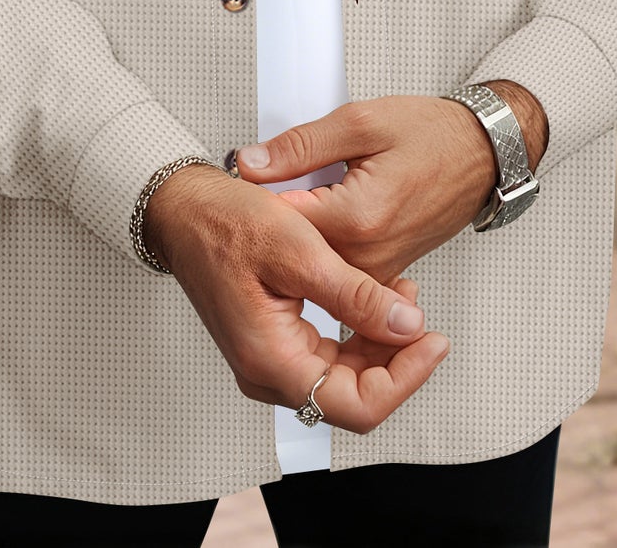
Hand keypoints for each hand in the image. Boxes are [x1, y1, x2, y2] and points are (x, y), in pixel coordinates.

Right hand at [143, 164, 450, 432]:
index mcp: (271, 359)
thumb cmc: (227, 223)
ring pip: (343, 378)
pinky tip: (373, 297)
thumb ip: (355, 294)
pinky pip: (326, 357)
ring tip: (401, 294)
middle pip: (352, 397)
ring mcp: (269, 361)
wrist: (184, 210)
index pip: (357, 406)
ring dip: (380, 345)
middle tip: (421, 312)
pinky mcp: (273, 343)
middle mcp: (267, 372)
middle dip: (397, 359)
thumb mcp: (300, 249)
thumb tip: (407, 326)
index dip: (405, 378)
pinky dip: (357, 333)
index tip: (433, 339)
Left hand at [231, 85, 546, 285]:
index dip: (256, 195)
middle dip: (275, 214)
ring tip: (307, 189)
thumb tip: (252, 163)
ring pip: (312, 258)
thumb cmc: (433, 135)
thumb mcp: (360, 121)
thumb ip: (300, 145)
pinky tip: (327, 208)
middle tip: (273, 176)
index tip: (248, 177)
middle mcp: (367, 255)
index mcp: (358, 217)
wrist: (481, 156)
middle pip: (291, 245)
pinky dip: (324, 238)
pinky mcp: (382, 272)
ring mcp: (376, 269)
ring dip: (300, 227)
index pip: (278, 220)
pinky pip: (336, 262)